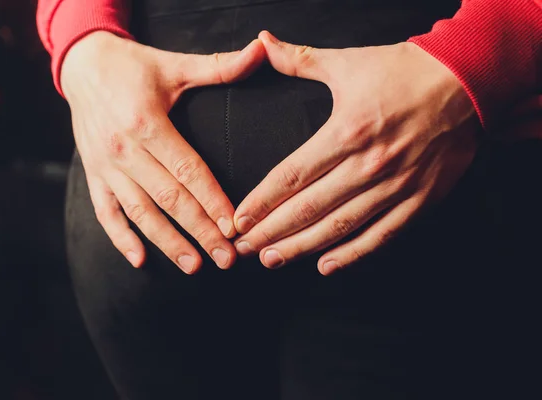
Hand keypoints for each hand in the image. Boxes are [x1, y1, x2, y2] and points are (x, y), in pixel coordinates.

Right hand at [62, 32, 265, 272]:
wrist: (82, 64)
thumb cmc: (134, 66)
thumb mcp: (175, 64)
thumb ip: (219, 66)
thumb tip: (260, 50)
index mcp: (147, 123)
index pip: (187, 170)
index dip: (212, 199)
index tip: (235, 226)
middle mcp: (124, 149)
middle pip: (168, 198)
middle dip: (200, 231)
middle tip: (226, 258)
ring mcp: (105, 166)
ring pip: (139, 212)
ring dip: (166, 242)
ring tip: (193, 265)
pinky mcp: (93, 174)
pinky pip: (105, 212)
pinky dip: (120, 238)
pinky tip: (140, 260)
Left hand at [233, 31, 478, 274]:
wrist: (468, 80)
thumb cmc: (404, 72)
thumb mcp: (348, 62)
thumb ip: (299, 59)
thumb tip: (261, 42)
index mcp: (347, 131)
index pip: (292, 175)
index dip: (261, 201)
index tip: (239, 220)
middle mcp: (369, 164)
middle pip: (308, 208)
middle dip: (272, 231)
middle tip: (244, 249)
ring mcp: (396, 185)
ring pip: (340, 226)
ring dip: (302, 247)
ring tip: (273, 260)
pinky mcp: (420, 199)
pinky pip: (382, 235)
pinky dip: (354, 254)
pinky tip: (326, 266)